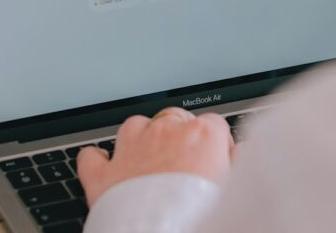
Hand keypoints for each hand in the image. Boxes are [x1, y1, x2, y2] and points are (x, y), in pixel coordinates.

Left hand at [77, 107, 235, 205]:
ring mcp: (131, 149)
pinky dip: (99, 159)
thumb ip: (239, 163)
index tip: (219, 160)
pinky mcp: (103, 174)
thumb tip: (242, 152)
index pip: (214, 124)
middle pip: (175, 118)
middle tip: (188, 165)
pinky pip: (93, 156)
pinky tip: (105, 165)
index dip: (218, 144)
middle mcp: (165, 134)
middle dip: (181, 136)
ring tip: (152, 162)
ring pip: (136, 126)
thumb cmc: (198, 217)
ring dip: (143, 138)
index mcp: (202, 136)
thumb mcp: (233, 189)